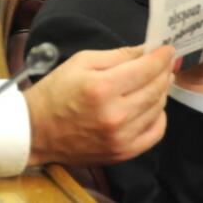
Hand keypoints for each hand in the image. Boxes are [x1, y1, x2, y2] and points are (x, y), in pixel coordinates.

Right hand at [23, 45, 173, 165]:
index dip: (161, 56)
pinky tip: (151, 106)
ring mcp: (121, 137)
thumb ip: (116, 55)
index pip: (146, 68)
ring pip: (158, 109)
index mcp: (103, 87)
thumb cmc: (55, 92)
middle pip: (156, 88)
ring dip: (161, 92)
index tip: (167, 49)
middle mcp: (116, 114)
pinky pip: (155, 133)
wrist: (36, 130)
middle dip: (164, 72)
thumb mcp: (80, 62)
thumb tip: (146, 51)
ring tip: (155, 81)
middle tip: (164, 63)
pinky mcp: (123, 153)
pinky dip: (159, 117)